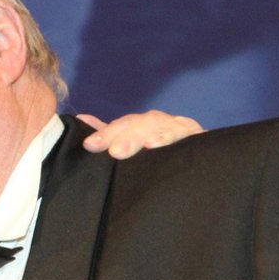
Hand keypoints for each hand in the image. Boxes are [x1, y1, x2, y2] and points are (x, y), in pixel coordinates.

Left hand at [78, 110, 203, 157]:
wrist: (197, 160)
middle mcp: (155, 122)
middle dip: (125, 137)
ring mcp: (176, 126)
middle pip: (138, 125)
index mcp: (138, 125)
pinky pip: (184, 134)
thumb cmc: (158, 153)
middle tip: (114, 152)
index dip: (105, 134)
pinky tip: (158, 145)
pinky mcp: (196, 135)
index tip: (90, 145)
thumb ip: (109, 133)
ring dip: (151, 136)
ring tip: (143, 147)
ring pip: (159, 127)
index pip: (119, 127)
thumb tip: (81, 119)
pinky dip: (171, 137)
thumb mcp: (131, 143)